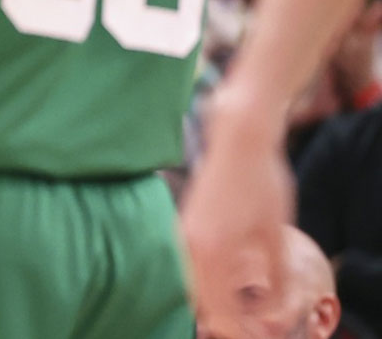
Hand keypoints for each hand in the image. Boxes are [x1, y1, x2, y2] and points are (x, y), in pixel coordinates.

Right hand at [181, 98, 293, 338]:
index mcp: (212, 252)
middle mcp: (190, 246)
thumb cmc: (260, 181)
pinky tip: (222, 287)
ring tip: (240, 314)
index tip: (258, 337)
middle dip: (225, 323)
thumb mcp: (275, 234)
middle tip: (250, 330)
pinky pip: (187, 268)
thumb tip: (272, 312)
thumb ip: (275, 277)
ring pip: (190, 288)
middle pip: (201, 305)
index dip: (241, 332)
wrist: (237, 139)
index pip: (222, 312)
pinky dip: (203, 284)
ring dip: (213, 305)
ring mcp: (182, 234)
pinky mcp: (183, 225)